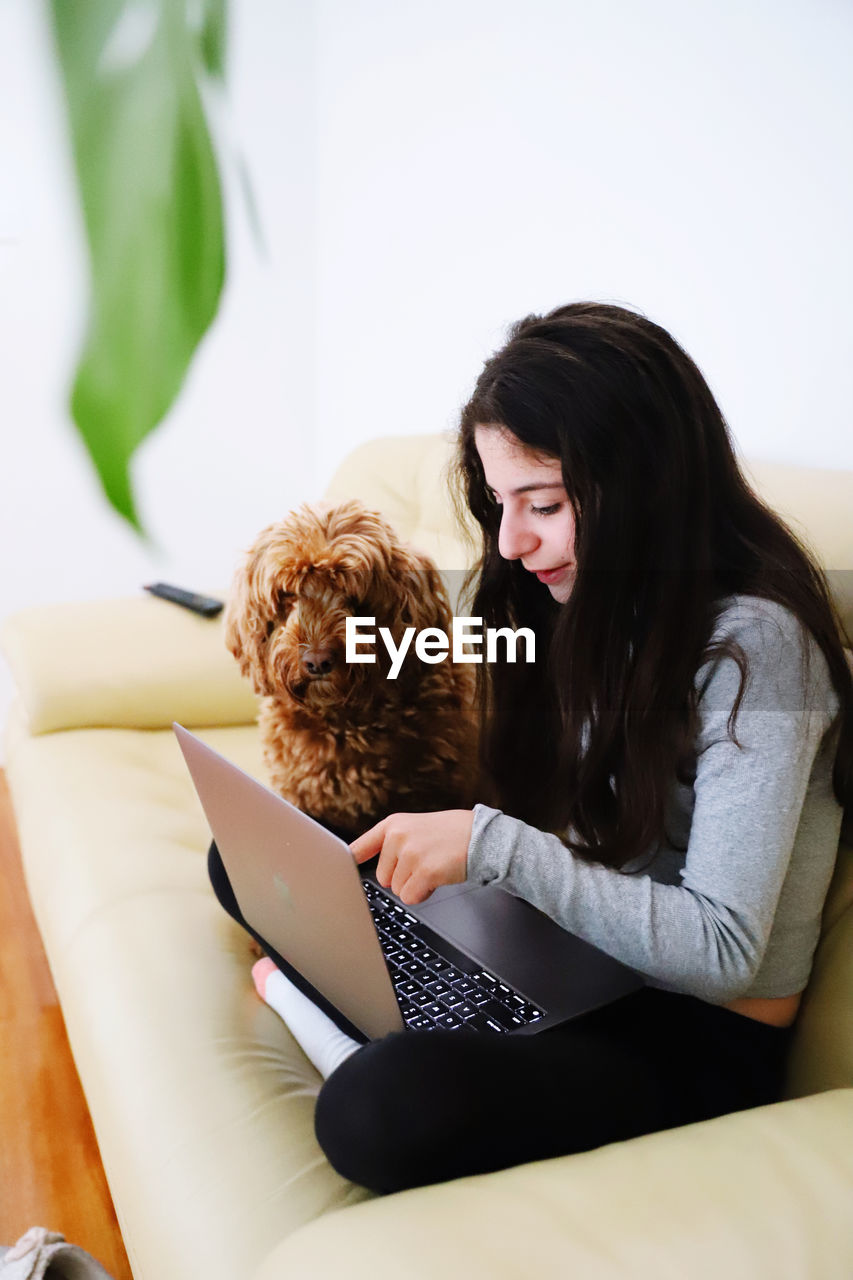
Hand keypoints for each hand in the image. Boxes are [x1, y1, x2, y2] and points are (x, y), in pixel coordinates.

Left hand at [350, 810, 473, 905]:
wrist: (482, 837)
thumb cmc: (450, 835)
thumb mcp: (416, 828)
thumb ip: (393, 842)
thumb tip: (371, 867)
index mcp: (392, 825)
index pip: (358, 848)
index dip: (345, 864)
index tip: (330, 875)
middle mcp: (397, 836)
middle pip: (382, 878)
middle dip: (402, 877)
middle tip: (424, 862)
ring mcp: (410, 853)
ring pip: (397, 890)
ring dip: (415, 885)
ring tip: (434, 866)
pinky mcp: (424, 870)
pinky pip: (411, 897)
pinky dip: (424, 894)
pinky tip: (437, 877)